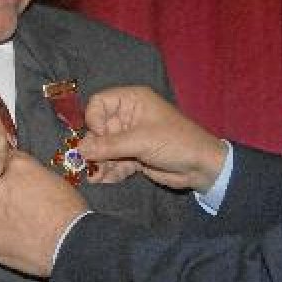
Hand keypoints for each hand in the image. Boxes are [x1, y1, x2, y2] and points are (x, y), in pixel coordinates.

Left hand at [0, 151, 88, 277]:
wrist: (72, 242)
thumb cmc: (71, 211)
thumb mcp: (55, 180)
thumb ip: (32, 175)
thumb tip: (26, 180)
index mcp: (17, 167)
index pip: (5, 162)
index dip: (13, 174)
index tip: (18, 182)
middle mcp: (0, 186)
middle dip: (7, 197)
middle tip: (25, 209)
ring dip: (5, 219)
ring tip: (27, 230)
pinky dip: (5, 240)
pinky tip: (23, 244)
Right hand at [82, 86, 226, 191]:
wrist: (201, 168)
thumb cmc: (175, 143)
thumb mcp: (141, 141)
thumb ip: (109, 145)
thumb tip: (80, 149)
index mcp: (132, 101)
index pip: (99, 103)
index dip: (94, 120)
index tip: (99, 137)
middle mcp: (128, 116)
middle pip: (98, 129)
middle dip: (95, 148)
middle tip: (90, 164)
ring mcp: (130, 138)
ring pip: (104, 149)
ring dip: (99, 164)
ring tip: (97, 177)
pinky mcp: (133, 156)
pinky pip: (113, 162)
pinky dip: (109, 172)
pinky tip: (106, 180)